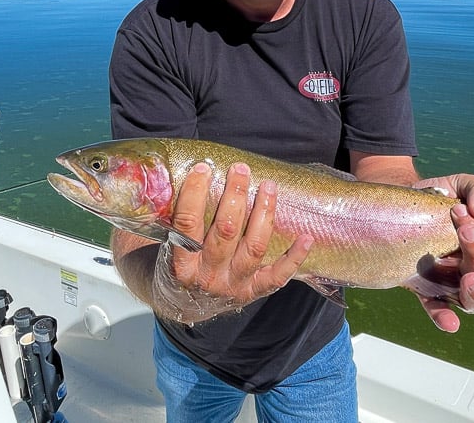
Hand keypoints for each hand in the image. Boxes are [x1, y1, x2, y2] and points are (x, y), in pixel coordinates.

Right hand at [152, 161, 312, 324]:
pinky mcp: (253, 291)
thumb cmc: (180, 264)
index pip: (187, 224)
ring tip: (268, 187)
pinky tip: (306, 237)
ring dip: (263, 213)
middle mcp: (208, 276)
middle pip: (226, 232)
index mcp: (182, 263)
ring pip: (253, 247)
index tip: (203, 168)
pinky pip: (277, 276)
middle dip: (234, 196)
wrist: (184, 304)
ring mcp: (233, 285)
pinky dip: (294, 257)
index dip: (195, 194)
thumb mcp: (168, 246)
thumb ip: (178, 219)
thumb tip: (193, 174)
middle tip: (240, 170)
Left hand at [411, 173, 473, 332]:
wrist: (396, 204)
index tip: (459, 210)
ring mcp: (447, 280)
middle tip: (464, 230)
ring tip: (469, 280)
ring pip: (472, 299)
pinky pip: (438, 308)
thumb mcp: (458, 184)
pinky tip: (449, 324)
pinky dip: (445, 318)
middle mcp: (468, 266)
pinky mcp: (424, 288)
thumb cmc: (435, 197)